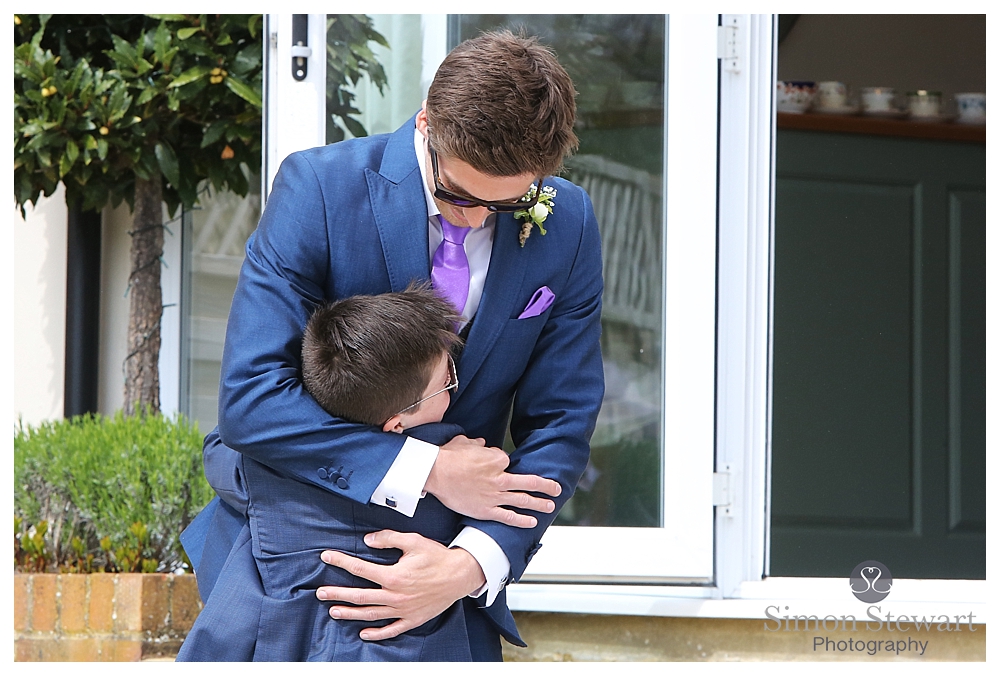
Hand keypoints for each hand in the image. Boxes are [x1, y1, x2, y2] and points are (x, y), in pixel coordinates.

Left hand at [315, 530, 484, 640]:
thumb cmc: (437, 556)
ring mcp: (403, 610)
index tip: (326, 557)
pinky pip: (392, 629)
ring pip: (371, 614)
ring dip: (350, 613)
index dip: (341, 561)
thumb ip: (388, 538)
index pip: (360, 568)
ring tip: (334, 611)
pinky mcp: (413, 619)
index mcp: (394, 575)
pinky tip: (364, 633)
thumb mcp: (413, 541)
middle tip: (320, 592)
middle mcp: (395, 595)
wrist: (461, 574)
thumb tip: (367, 540)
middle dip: (337, 593)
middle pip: (360, 596)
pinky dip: (377, 633)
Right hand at [423, 435, 561, 527]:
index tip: (496, 465)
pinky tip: (532, 522)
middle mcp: (500, 478)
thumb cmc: (448, 456)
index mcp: (497, 459)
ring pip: (522, 500)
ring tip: (551, 506)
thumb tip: (481, 444)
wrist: (434, 473)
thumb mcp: (464, 442)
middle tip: (557, 488)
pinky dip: (521, 520)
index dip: (502, 464)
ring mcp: (494, 496)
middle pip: (529, 482)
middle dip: (546, 486)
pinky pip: (507, 516)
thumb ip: (477, 444)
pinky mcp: (486, 510)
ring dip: (539, 503)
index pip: (507, 461)